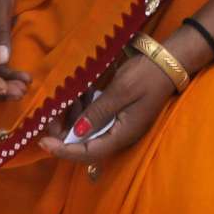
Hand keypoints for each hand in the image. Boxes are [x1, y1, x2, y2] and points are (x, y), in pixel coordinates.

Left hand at [36, 46, 179, 166]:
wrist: (169, 61)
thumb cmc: (147, 75)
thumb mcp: (121, 91)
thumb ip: (98, 112)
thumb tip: (76, 133)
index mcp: (123, 134)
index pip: (89, 152)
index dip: (64, 150)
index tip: (44, 143)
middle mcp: (120, 134)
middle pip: (86, 144)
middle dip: (64, 133)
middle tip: (47, 118)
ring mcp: (120, 124)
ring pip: (89, 130)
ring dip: (72, 118)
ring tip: (59, 102)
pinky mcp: (119, 113)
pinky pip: (96, 117)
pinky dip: (83, 108)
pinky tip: (76, 93)